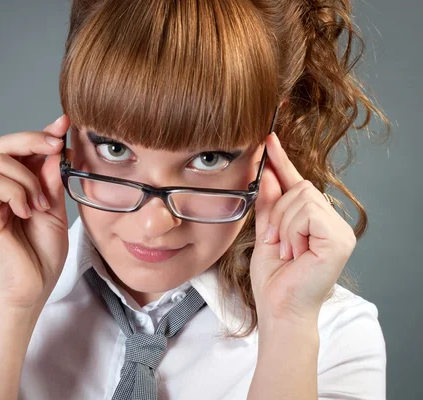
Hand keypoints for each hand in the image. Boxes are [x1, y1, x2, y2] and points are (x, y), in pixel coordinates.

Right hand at [0, 114, 71, 309]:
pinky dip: (17, 192)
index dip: (43, 133)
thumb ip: (52, 182)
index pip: (25, 151)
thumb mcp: (56, 212)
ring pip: (0, 162)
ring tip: (41, 205)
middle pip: (6, 145)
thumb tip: (57, 149)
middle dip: (32, 139)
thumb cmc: (42, 257)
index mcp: (20, 188)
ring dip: (29, 179)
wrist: (30, 291)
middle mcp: (1, 190)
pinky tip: (28, 212)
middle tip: (55, 144)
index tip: (64, 123)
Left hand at [250, 132, 356, 325]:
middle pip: (301, 188)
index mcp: (316, 222)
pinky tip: (295, 252)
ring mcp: (340, 231)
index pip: (299, 184)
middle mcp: (333, 224)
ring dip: (283, 225)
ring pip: (302, 198)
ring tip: (285, 251)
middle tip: (275, 242)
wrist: (279, 308)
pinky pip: (307, 212)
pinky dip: (291, 230)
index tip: (268, 140)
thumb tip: (269, 172)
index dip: (283, 161)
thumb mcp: (266, 232)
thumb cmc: (274, 279)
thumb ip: (270, 204)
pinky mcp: (339, 240)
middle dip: (278, 212)